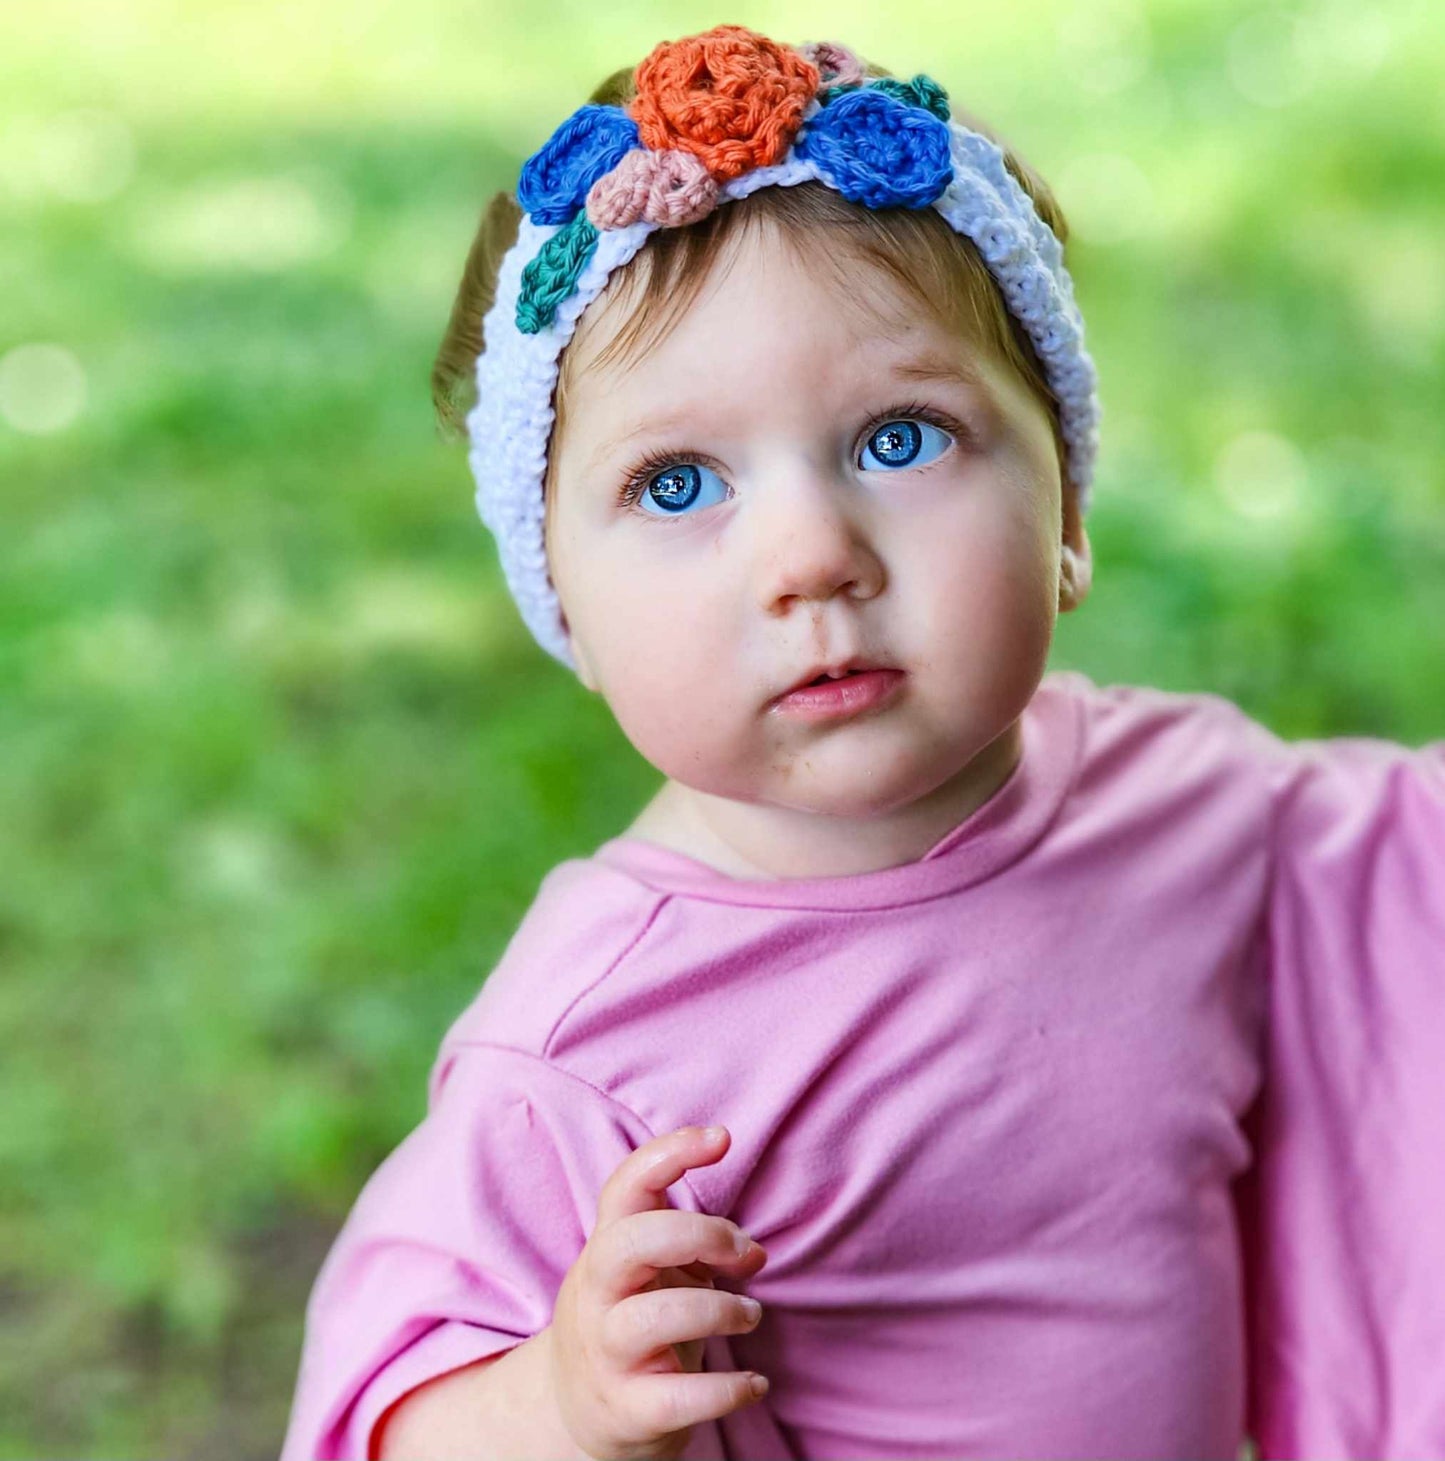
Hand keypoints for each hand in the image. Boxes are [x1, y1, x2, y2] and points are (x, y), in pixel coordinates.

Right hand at [548, 1124, 769, 1460]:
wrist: (577, 1411)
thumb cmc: (631, 1319)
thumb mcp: (649, 1270)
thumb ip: (697, 1244)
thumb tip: (755, 1250)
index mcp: (606, 1246)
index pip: (625, 1185)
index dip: (670, 1152)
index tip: (721, 1138)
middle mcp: (596, 1292)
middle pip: (633, 1241)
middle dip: (701, 1234)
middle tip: (747, 1254)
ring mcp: (606, 1351)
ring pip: (655, 1317)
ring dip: (719, 1310)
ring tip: (750, 1314)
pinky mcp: (627, 1409)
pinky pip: (678, 1398)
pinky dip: (725, 1390)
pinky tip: (754, 1384)